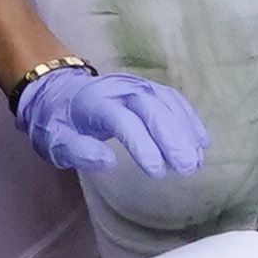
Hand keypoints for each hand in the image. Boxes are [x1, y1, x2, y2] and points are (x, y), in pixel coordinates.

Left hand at [18, 63, 209, 178]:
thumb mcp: (56, 143)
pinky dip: (189, 119)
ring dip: (185, 130)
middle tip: (187, 167)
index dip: (142, 144)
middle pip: (151, 107)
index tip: (157, 172)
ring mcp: (136, 86)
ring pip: (166, 102)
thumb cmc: (58, 124)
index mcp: (93, 103)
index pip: (122, 120)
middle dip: (172, 138)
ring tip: (197, 159)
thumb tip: (108, 162)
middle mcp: (118, 90)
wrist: (58, 93)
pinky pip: (173, 100)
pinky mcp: (148, 89)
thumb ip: (79, 151)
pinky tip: (201, 141)